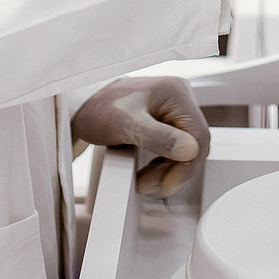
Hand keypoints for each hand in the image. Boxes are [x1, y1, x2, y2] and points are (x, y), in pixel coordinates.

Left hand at [71, 76, 212, 197]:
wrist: (80, 106)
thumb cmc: (98, 108)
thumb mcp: (126, 125)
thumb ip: (159, 138)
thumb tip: (190, 150)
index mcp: (176, 92)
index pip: (198, 136)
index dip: (186, 165)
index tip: (167, 184)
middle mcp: (179, 97)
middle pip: (194, 143)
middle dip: (174, 170)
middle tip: (150, 186)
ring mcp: (173, 108)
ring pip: (185, 148)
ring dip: (168, 169)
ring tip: (145, 182)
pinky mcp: (165, 119)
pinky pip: (175, 146)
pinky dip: (163, 163)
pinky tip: (148, 172)